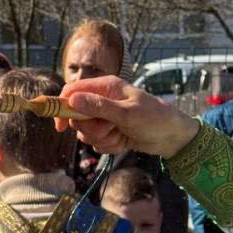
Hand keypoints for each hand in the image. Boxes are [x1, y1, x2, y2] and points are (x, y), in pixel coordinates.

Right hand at [55, 75, 199, 158]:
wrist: (172, 137)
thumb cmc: (154, 118)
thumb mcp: (126, 113)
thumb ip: (98, 106)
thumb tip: (72, 99)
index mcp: (106, 86)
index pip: (72, 91)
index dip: (62, 107)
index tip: (60, 126)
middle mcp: (103, 100)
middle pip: (77, 117)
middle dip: (91, 129)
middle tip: (110, 128)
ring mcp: (106, 117)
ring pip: (87, 133)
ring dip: (103, 139)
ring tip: (121, 135)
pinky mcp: (110, 132)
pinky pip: (97, 143)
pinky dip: (109, 146)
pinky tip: (123, 142)